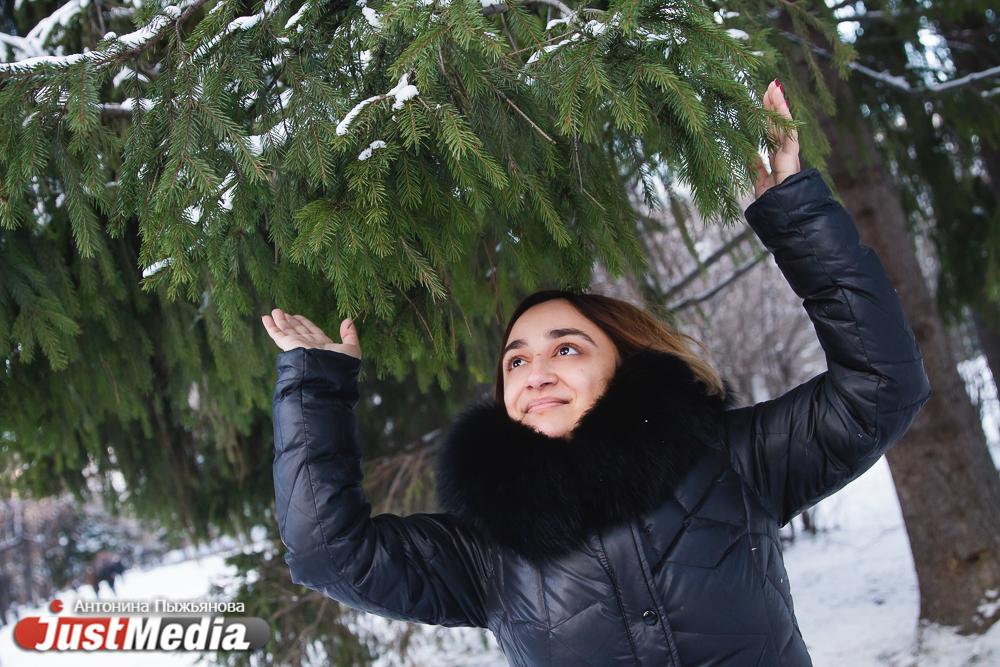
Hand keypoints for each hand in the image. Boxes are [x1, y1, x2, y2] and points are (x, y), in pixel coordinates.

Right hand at [261, 308, 361, 358]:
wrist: (328, 376)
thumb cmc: (342, 365)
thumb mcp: (352, 348)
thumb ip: (350, 334)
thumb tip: (348, 320)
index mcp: (323, 346)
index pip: (311, 331)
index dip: (304, 323)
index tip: (297, 316)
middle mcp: (309, 346)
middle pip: (297, 330)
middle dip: (290, 322)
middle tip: (281, 312)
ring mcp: (298, 346)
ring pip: (287, 331)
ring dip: (280, 321)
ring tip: (274, 311)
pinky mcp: (289, 346)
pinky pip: (278, 334)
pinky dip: (271, 326)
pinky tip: (265, 318)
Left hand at [754, 79, 799, 199]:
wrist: (786, 219)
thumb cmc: (774, 207)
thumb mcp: (760, 185)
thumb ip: (755, 169)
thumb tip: (749, 154)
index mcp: (778, 161)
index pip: (772, 134)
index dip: (767, 118)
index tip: (762, 102)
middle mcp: (786, 155)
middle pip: (778, 125)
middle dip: (773, 106)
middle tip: (769, 86)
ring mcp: (790, 155)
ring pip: (784, 125)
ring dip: (779, 105)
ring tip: (774, 86)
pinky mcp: (792, 157)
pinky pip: (789, 132)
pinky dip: (785, 116)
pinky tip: (780, 101)